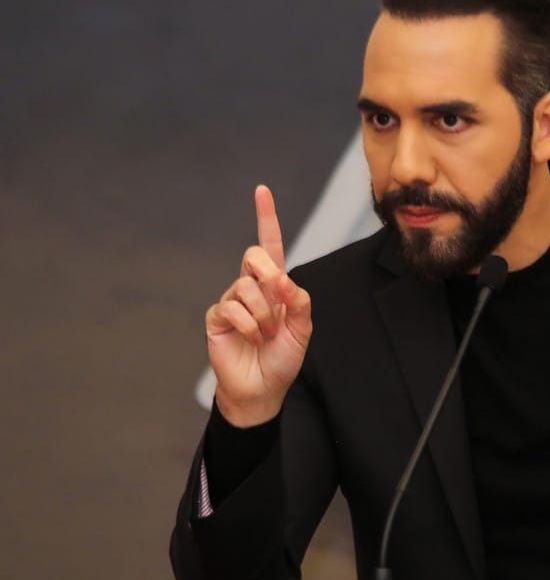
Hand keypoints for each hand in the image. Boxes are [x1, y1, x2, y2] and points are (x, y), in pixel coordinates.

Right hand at [205, 185, 312, 426]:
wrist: (264, 389)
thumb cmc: (283, 358)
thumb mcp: (302, 328)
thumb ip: (298, 300)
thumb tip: (283, 278)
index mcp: (275, 286)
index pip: (270, 245)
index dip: (266, 218)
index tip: (261, 190)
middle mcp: (252, 288)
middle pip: (254, 255)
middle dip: (269, 273)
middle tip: (279, 298)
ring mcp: (232, 301)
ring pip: (245, 286)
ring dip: (264, 313)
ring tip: (268, 335)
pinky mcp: (217, 318)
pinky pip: (232, 308)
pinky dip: (250, 326)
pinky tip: (254, 340)